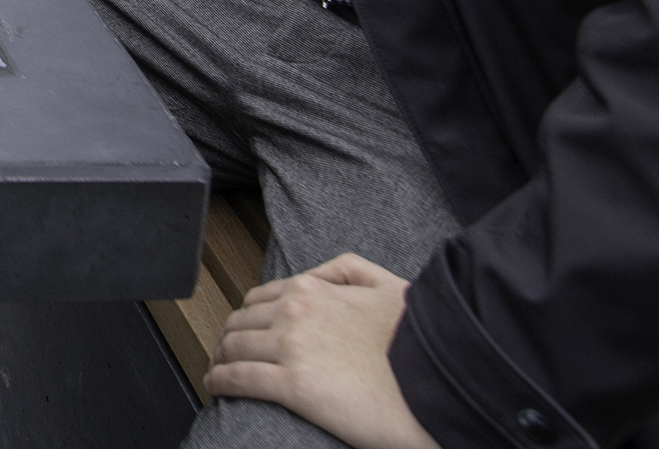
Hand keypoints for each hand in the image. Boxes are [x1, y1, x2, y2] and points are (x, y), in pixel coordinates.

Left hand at [206, 254, 441, 448]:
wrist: (442, 381)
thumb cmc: (421, 341)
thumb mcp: (388, 287)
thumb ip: (349, 271)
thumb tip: (319, 273)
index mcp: (313, 289)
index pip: (260, 299)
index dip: (248, 318)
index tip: (246, 332)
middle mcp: (295, 312)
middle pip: (240, 322)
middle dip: (230, 338)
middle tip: (228, 354)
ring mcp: (290, 347)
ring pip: (232, 347)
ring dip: (221, 358)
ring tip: (221, 371)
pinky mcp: (292, 386)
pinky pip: (237, 378)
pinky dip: (218, 381)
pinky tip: (216, 386)